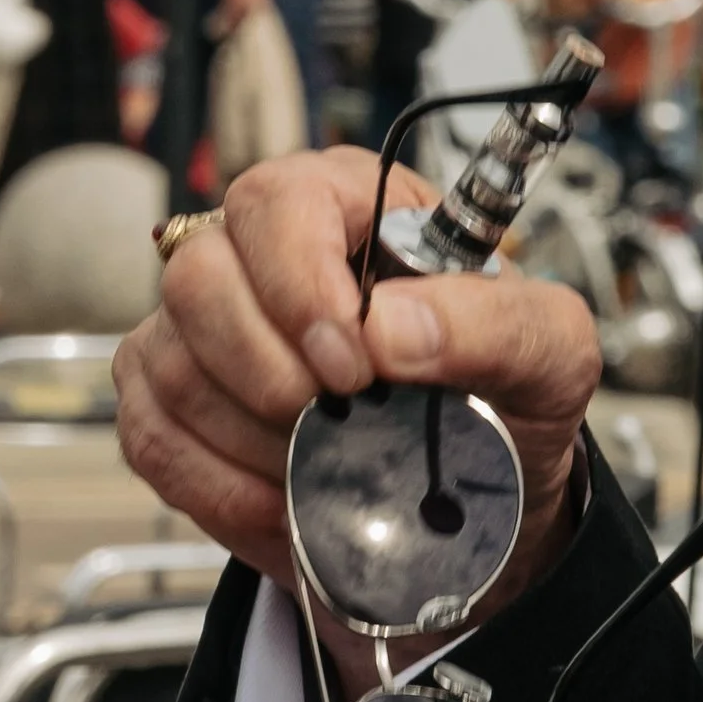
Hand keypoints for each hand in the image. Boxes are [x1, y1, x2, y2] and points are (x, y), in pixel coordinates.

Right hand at [115, 147, 601, 645]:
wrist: (472, 500)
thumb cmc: (507, 400)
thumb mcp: (551, 354)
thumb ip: (498, 322)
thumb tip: (391, 327)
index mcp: (352, 207)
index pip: (278, 201)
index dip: (300, 284)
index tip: (355, 364)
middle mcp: (260, 253)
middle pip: (199, 277)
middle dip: (271, 372)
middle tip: (343, 420)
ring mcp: (200, 328)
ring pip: (169, 364)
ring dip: (258, 439)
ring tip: (331, 462)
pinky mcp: (165, 402)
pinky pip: (151, 440)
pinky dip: (223, 488)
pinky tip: (287, 497)